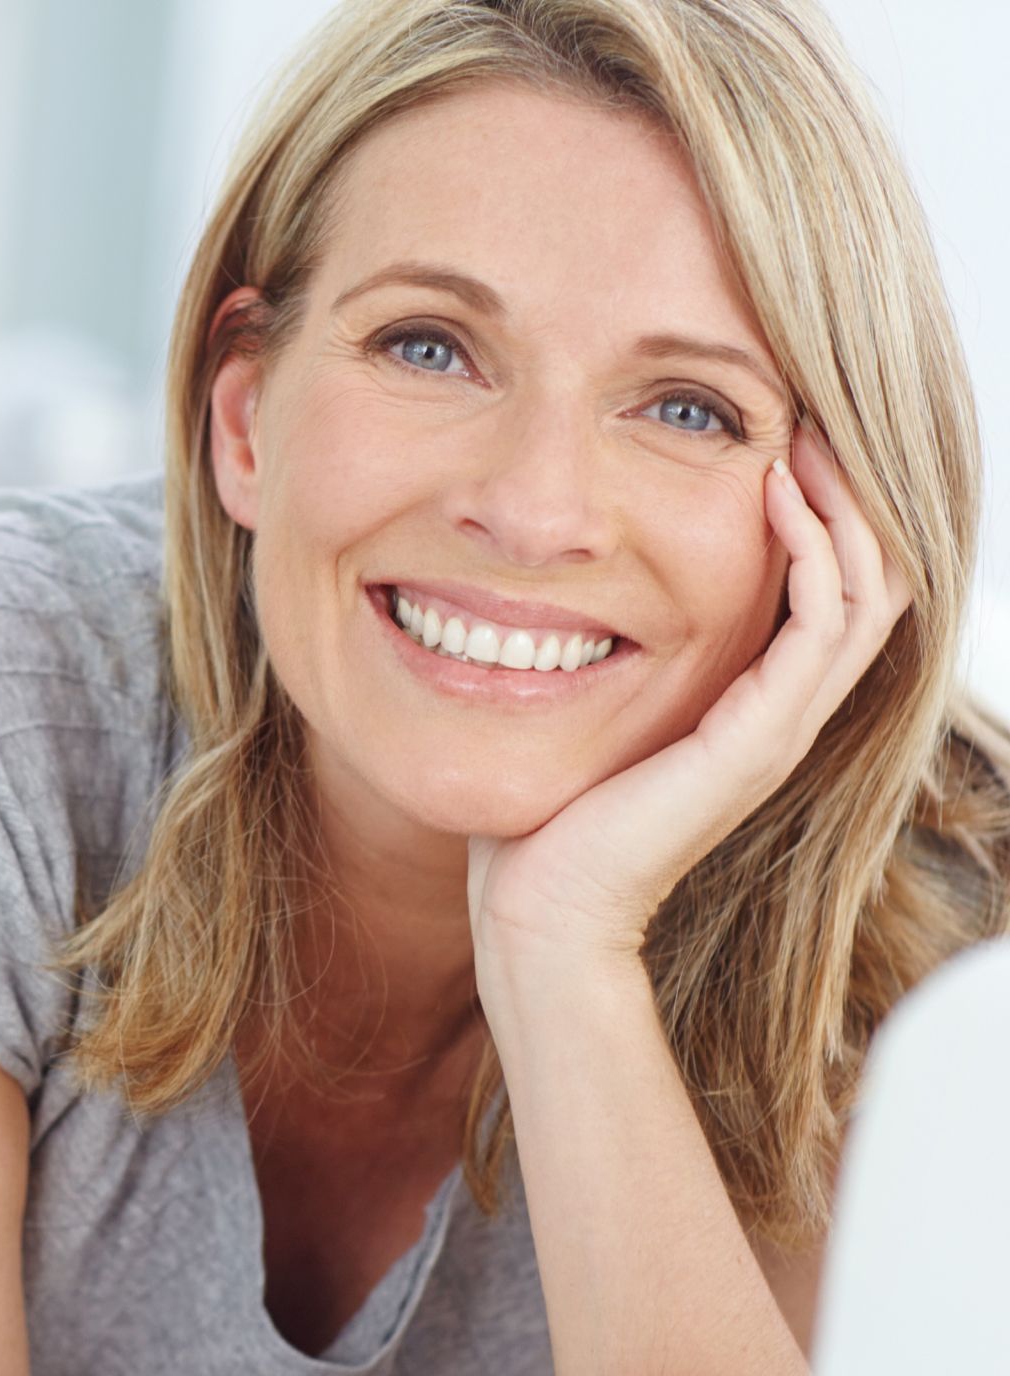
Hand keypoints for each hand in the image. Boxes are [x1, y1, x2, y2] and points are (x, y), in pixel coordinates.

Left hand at [467, 422, 912, 981]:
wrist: (544, 908)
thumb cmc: (553, 816)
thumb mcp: (593, 713)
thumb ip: (609, 658)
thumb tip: (565, 595)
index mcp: (753, 709)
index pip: (834, 597)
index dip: (824, 517)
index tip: (779, 444)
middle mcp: (783, 716)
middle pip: (874, 586)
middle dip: (850, 499)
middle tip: (810, 425)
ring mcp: (780, 729)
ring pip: (869, 596)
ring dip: (844, 509)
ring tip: (803, 440)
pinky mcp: (758, 739)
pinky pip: (821, 624)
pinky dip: (811, 550)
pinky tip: (772, 495)